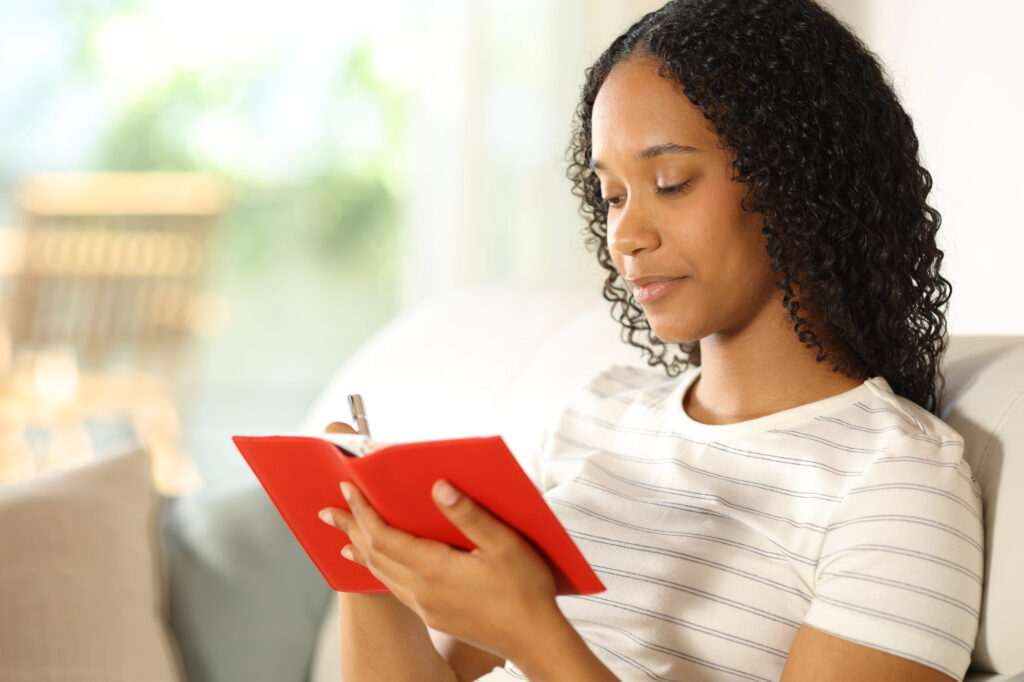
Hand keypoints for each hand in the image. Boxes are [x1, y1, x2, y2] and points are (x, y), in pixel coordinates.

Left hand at [318, 474, 565, 663]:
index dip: (363, 511)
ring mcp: (426, 607)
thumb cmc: (525, 591)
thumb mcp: (505, 545)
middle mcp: (422, 591)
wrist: (535, 640)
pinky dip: (378, 570)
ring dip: (360, 550)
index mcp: (436, 569)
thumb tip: (438, 487)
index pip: (384, 536)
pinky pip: (394, 588)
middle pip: (374, 555)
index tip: (348, 488)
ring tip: (343, 537)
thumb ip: (469, 514)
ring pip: (381, 573)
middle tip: (327, 511)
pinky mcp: (434, 616)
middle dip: (350, 528)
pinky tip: (378, 566)